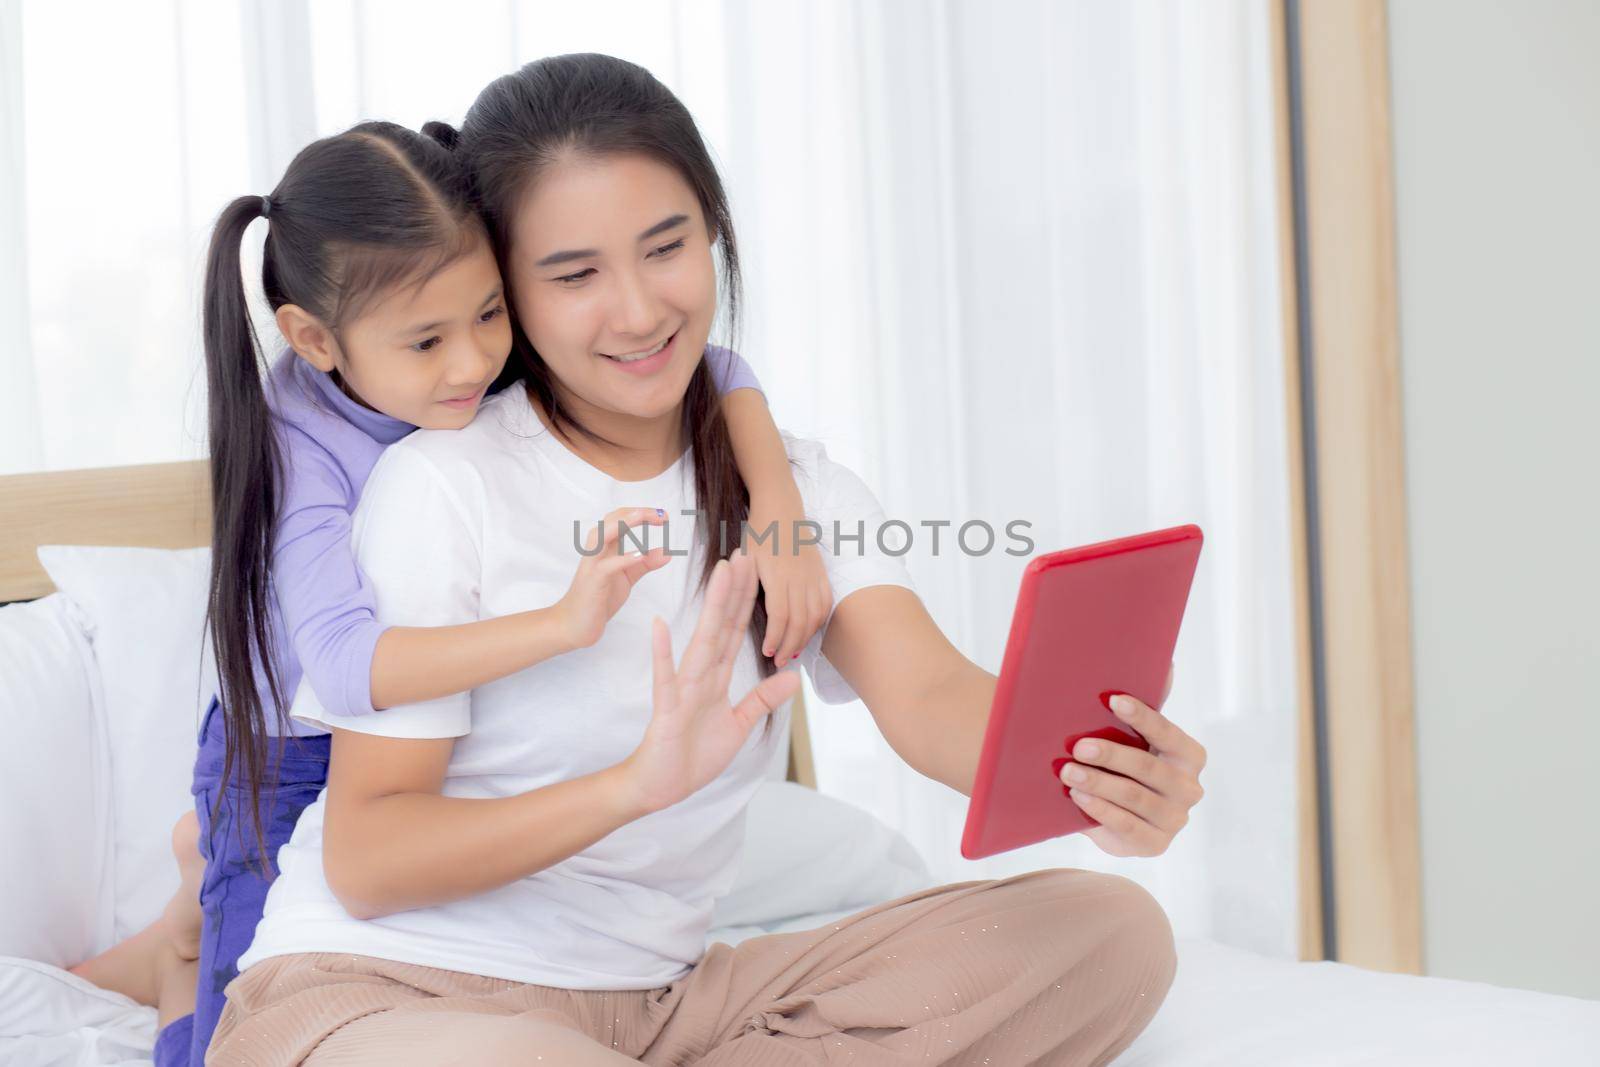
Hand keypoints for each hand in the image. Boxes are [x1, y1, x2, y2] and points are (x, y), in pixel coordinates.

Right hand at [555, 507, 670, 650]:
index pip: (622, 519)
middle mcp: (597, 551)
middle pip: (613, 520)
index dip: (643, 513)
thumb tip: (668, 552)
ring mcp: (592, 565)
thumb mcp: (627, 578)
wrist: (574, 625)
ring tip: (643, 516)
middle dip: (638, 513)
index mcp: (606, 547)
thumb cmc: (598, 598)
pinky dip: (622, 559)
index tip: (665, 516)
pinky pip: (606, 566)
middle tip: (663, 515)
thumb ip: (645, 564)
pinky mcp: (592, 582)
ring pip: (602, 535)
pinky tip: (639, 555)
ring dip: (623, 523)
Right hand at [620, 552, 800, 815]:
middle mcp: (699, 675)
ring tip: (718, 575)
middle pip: (721, 625)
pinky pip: (664, 678)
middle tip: (743, 552)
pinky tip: (660, 625)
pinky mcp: (666, 708)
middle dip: (733, 590)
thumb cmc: (693, 756)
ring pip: (700, 641)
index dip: (746, 600)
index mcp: (716, 678)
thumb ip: (762, 699)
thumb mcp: (738, 726)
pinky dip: (662, 653)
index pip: (734, 631)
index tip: (756, 568)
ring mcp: (682, 689)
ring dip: (710, 609)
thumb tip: (792, 676)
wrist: (662, 786)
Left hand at [746, 494, 833, 667]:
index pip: (780, 615)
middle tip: (781, 661)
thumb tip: (746, 614)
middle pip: (799, 621)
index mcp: (776, 575)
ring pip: (815, 615)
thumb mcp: (747, 557)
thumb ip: (747, 583)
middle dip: (791, 645)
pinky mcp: (821, 572)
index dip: (776, 638)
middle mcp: (798, 577)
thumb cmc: (759, 532)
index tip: (768, 653)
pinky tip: (809, 631)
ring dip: (806, 637)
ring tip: (795, 652)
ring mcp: (813, 575)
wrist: (781, 507)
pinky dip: (819, 621)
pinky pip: (825, 603)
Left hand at [1059, 662, 1204, 856]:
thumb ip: (1150, 704)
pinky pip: (1126, 826)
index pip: (1168, 733)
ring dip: (1099, 783)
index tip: (1112, 699)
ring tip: (1068, 772)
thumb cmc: (1126, 764)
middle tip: (1078, 746)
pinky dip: (1100, 809)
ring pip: (1134, 797)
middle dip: (1111, 755)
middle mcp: (1190, 788)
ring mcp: (1174, 820)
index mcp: (1190, 755)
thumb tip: (1164, 662)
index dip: (1142, 716)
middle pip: (1148, 768)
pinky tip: (1078, 797)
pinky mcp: (1154, 845)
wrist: (1116, 816)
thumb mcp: (1137, 737)